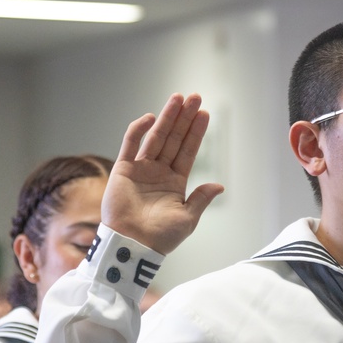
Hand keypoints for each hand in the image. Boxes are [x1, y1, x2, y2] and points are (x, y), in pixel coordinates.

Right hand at [103, 93, 224, 253]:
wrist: (133, 246)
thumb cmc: (161, 237)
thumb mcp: (188, 218)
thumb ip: (201, 199)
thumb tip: (219, 185)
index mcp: (175, 182)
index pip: (188, 151)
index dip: (196, 133)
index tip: (204, 114)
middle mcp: (159, 172)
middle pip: (174, 139)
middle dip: (184, 118)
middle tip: (195, 97)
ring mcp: (141, 169)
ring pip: (156, 137)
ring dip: (167, 118)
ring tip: (178, 99)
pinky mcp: (123, 170)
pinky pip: (131, 145)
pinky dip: (139, 130)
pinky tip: (152, 118)